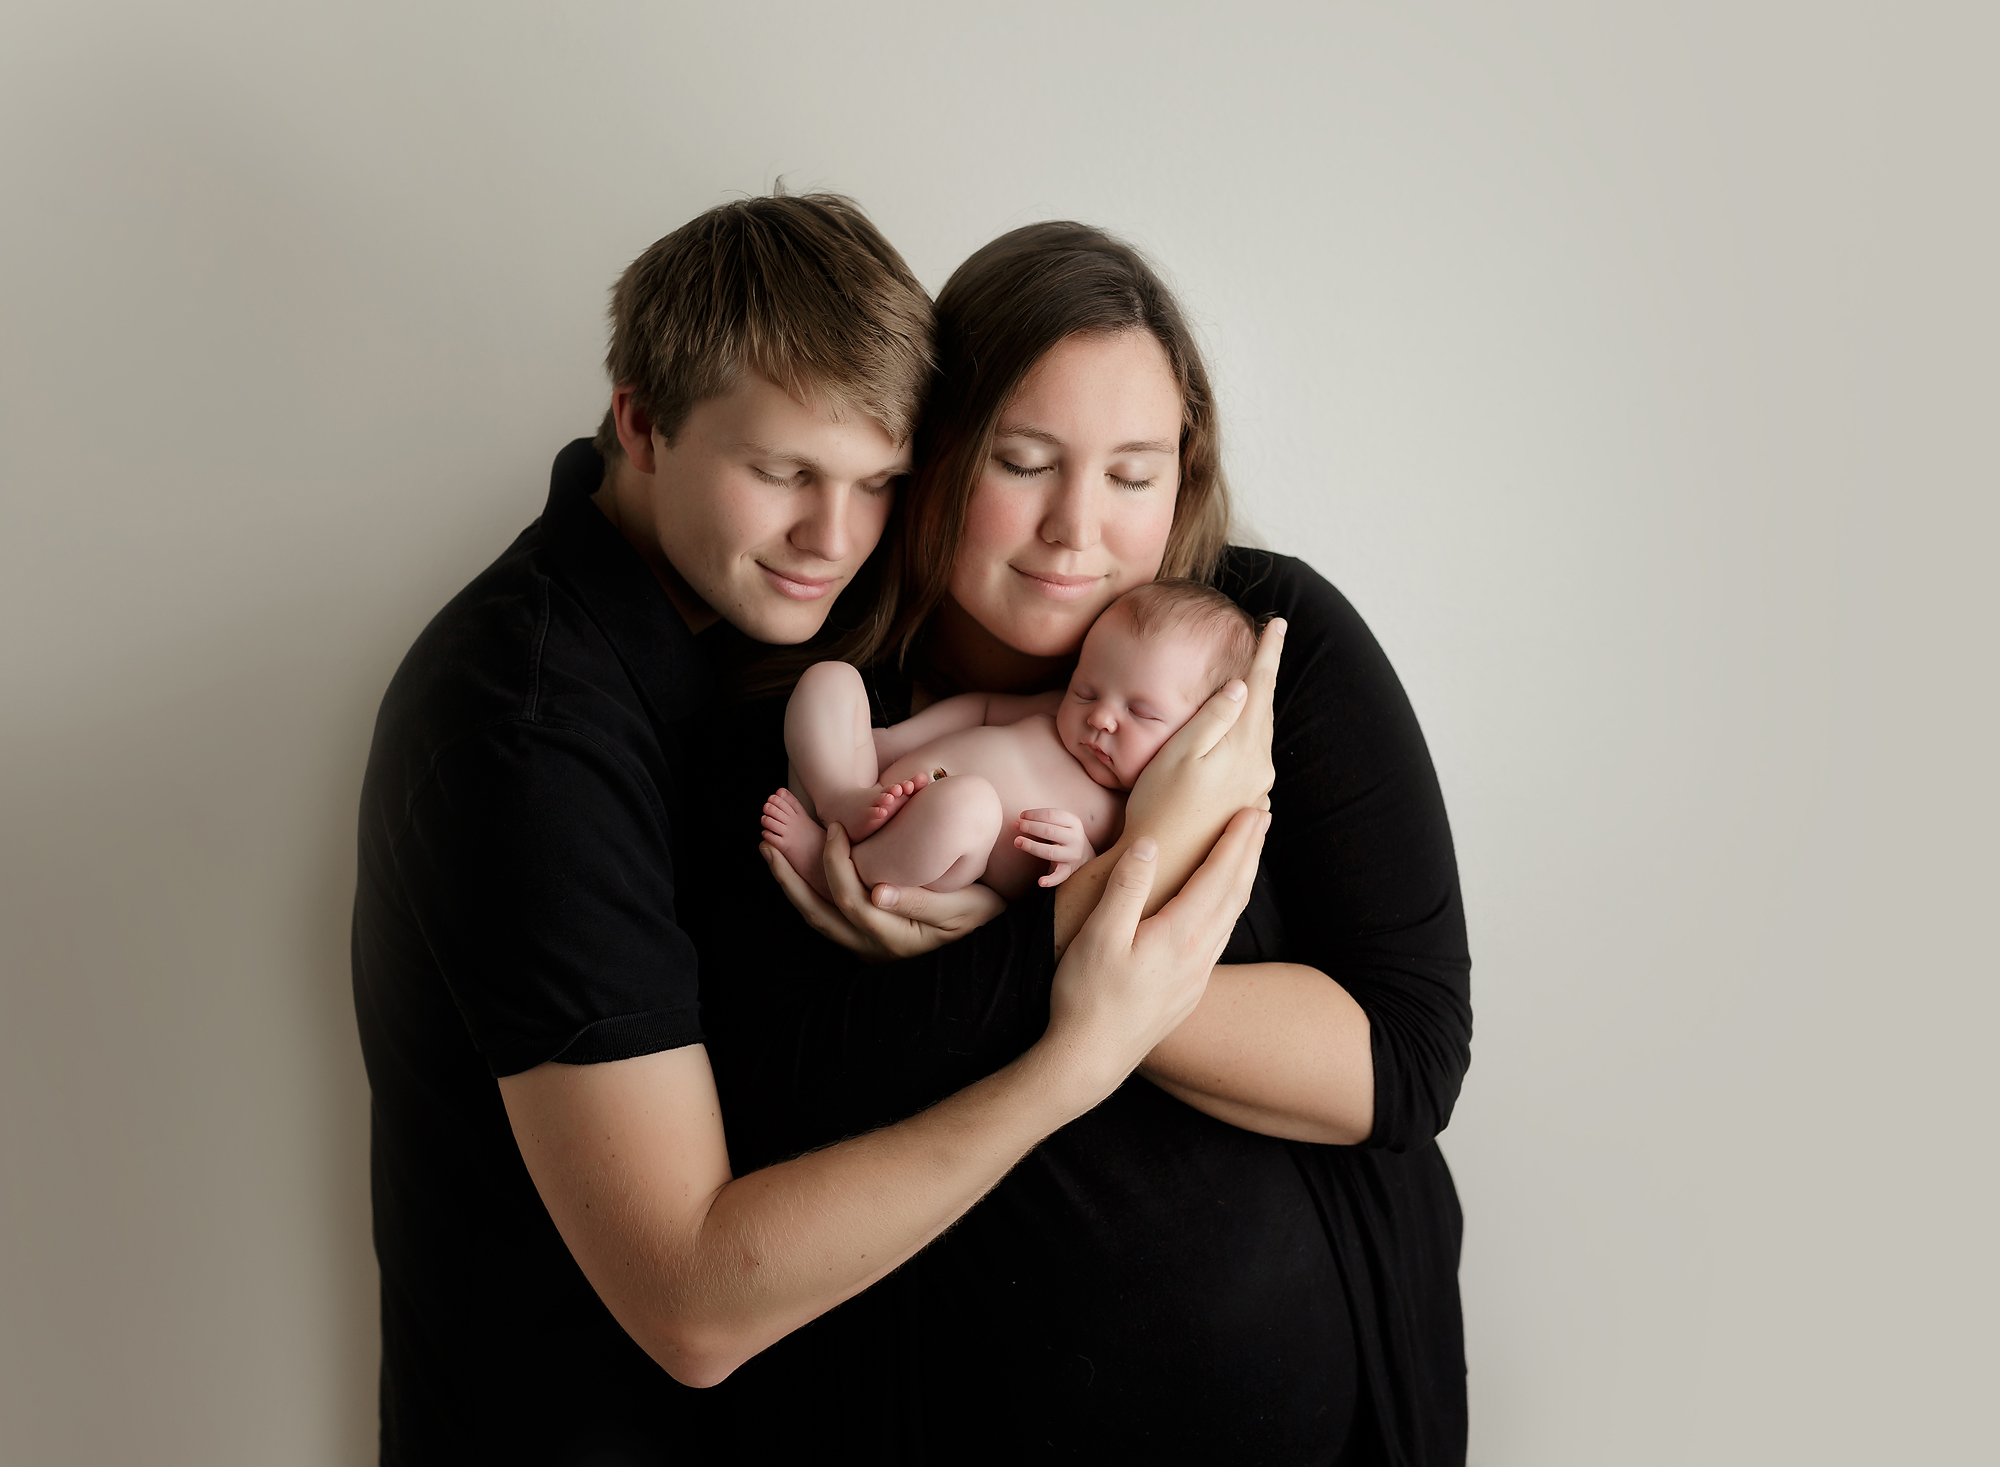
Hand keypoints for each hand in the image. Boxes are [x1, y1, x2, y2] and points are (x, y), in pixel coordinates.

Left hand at [761, 822, 1004, 962]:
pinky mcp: (866, 944)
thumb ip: (921, 900)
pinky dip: (808, 895)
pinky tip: (801, 874)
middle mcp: (872, 948)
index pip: (849, 896)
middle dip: (790, 878)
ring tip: (773, 856)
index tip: (835, 828)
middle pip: (817, 912)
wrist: (990, 950)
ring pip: (817, 918)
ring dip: (792, 887)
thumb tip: (877, 891)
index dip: (836, 861)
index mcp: (893, 937)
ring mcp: (866, 949)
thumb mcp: (963, 908)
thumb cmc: (984, 920)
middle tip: (769, 844)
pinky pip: (827, 920)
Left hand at [1014, 809, 1093, 886]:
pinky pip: (1059, 876)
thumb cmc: (1065, 834)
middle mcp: (1075, 838)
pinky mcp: (1069, 870)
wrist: (1084, 854)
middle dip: (1030, 827)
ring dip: (1032, 846)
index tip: (1021, 816)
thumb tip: (1021, 818)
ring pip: (1050, 851)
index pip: (1052, 815)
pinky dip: (1050, 880)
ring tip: (1017, 842)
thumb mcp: (1062, 822)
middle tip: (1016, 824)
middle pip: (1049, 831)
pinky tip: (1040, 882)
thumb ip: (1046, 819)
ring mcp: (1073, 855)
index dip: (1035, 815)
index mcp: (1073, 822)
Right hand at [1043, 808, 1270, 1099]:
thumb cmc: (1087, 997)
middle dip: (1249, 853)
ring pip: (1230, 917)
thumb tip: (1150, 845)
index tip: (1252, 812)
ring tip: (1249, 854)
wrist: (1090, 1060)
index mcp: (1179, 934)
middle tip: (1263, 818)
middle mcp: (1198, 955)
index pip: (1218, 876)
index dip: (1237, 841)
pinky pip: (1220, 938)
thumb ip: (1126, 888)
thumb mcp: (1098, 936)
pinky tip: (1223, 908)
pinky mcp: (1189, 992)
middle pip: (1234, 893)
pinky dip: (1229, 909)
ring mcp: (1196, 976)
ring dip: (1243, 880)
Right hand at [1120, 618, 1283, 857]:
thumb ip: (1211, 717)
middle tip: (1270, 638)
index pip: (1260, 686)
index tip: (1276, 622)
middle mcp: (1260, 766)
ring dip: (1260, 703)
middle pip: (1266, 707)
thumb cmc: (1159, 806)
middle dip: (1266, 672)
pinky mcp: (1247, 804)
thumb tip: (1240, 684)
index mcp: (1244, 747)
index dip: (1267, 651)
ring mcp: (1256, 788)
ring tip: (1257, 678)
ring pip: (1262, 733)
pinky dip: (1251, 733)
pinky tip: (1241, 732)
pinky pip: (1255, 756)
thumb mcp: (1178, 754)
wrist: (1167, 869)